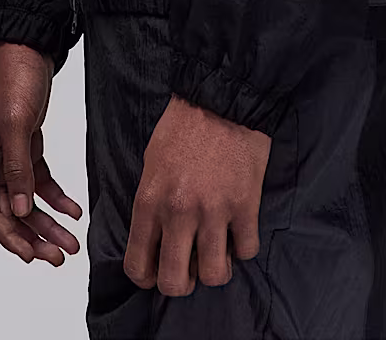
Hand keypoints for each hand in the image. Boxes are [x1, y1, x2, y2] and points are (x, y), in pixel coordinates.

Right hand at [0, 42, 81, 265]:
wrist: (27, 45)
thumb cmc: (13, 77)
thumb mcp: (15, 122)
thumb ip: (16, 168)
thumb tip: (17, 209)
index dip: (9, 237)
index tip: (33, 256)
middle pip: (9, 211)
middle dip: (33, 236)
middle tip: (60, 256)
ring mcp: (7, 154)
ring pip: (25, 200)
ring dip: (47, 222)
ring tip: (71, 241)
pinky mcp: (26, 145)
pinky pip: (39, 181)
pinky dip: (55, 198)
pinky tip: (72, 210)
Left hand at [124, 96, 268, 295]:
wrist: (219, 102)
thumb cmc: (182, 129)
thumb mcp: (150, 165)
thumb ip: (151, 206)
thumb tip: (156, 241)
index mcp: (150, 201)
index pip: (139, 264)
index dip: (146, 278)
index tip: (155, 273)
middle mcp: (179, 212)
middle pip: (176, 282)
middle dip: (181, 284)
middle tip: (188, 270)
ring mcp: (214, 213)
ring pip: (215, 276)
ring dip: (215, 268)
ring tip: (215, 249)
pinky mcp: (245, 209)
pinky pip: (246, 252)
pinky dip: (242, 248)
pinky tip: (236, 230)